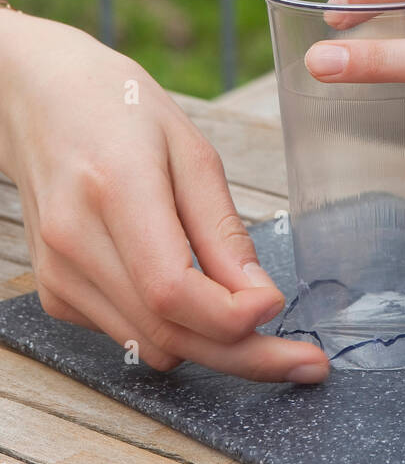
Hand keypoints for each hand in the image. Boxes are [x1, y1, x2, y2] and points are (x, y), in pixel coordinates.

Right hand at [1, 13, 328, 381]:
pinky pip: (129, 334)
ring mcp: (58, 273)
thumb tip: (258, 296)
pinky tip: (191, 288)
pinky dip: (172, 325)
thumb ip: (221, 227)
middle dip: (244, 356)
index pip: (171, 289)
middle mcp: (74, 241)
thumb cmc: (121, 109)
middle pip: (166, 332)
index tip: (279, 307)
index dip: (231, 316)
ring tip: (254, 315)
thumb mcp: (191, 147)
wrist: (42, 101)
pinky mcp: (55, 292)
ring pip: (150, 345)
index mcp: (114, 189)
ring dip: (211, 345)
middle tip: (305, 361)